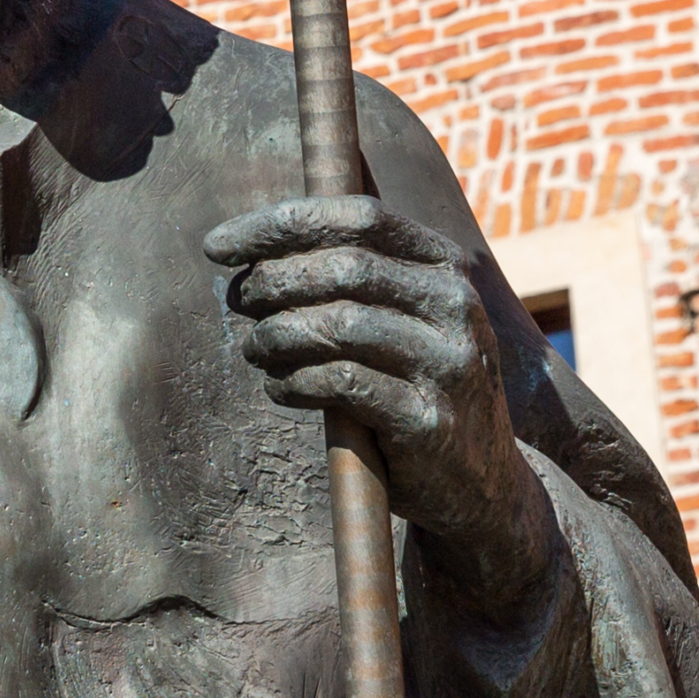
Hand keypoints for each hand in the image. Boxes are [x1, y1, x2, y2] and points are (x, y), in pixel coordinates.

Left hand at [203, 197, 559, 618]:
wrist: (481, 479)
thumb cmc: (416, 381)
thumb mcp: (404, 315)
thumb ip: (352, 276)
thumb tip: (254, 248)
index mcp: (445, 266)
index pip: (358, 218)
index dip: (280, 224)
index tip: (216, 246)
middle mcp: (456, 306)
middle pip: (343, 268)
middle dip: (271, 280)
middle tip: (236, 300)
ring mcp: (447, 363)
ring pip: (339, 325)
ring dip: (276, 334)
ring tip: (255, 348)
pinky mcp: (427, 420)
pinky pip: (341, 384)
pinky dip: (294, 381)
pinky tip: (279, 386)